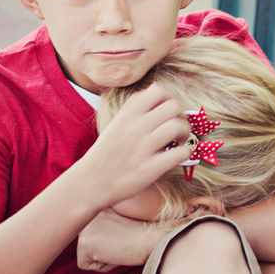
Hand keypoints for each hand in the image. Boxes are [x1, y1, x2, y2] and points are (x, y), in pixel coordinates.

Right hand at [77, 84, 193, 209]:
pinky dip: (185, 152)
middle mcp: (134, 128)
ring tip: (178, 142)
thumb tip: (158, 93)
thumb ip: (134, 107)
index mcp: (126, 115)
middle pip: (173, 106)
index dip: (171, 98)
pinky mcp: (148, 169)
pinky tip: (178, 155)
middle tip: (176, 129)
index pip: (158, 90)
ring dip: (185, 134)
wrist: (89, 183)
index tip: (170, 111)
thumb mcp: (115, 123)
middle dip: (181, 116)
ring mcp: (141, 149)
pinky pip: (179, 154)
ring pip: (177, 126)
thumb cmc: (106, 153)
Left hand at [77, 208, 168, 271]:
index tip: (124, 235)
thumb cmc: (144, 232)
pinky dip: (102, 265)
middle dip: (104, 248)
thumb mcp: (118, 222)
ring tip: (121, 246)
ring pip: (85, 254)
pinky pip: (85, 265)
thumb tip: (95, 238)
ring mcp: (85, 227)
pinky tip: (117, 253)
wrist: (154, 236)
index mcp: (96, 205)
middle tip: (123, 241)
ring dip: (104, 257)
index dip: (109, 240)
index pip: (92, 233)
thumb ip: (104, 224)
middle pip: (86, 243)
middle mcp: (87, 213)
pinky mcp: (85, 242)